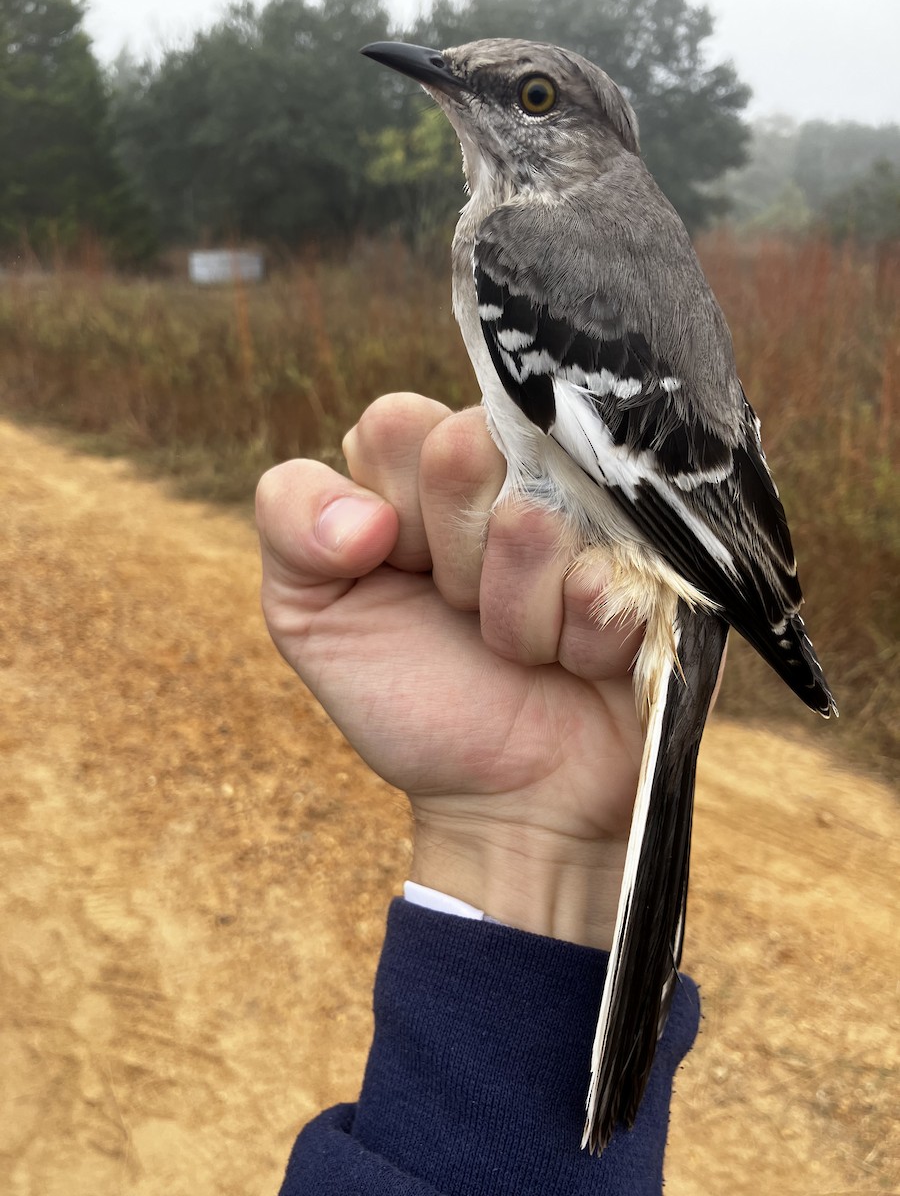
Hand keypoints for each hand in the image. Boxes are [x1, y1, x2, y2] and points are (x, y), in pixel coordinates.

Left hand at [256, 393, 644, 947]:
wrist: (510, 797)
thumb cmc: (415, 696)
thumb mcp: (310, 615)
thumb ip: (290, 522)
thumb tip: (363, 514)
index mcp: (428, 468)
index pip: (396, 421)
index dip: (394, 511)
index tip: (400, 569)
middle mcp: (517, 469)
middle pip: (466, 445)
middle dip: (451, 561)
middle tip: (465, 612)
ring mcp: (599, 509)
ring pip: (532, 520)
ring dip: (515, 618)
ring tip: (527, 649)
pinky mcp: (666, 560)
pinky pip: (605, 581)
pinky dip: (579, 645)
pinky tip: (583, 662)